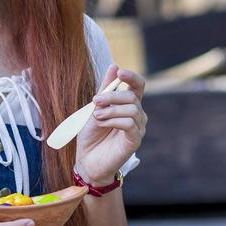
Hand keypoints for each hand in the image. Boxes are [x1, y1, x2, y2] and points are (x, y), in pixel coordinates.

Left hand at [75, 64, 146, 183]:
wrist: (87, 160)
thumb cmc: (91, 135)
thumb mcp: (94, 108)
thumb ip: (105, 89)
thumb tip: (114, 66)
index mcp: (128, 105)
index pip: (138, 86)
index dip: (131, 77)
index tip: (119, 73)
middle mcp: (137, 115)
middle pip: (132, 96)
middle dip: (112, 95)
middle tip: (95, 101)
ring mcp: (138, 128)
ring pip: (132, 109)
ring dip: (111, 109)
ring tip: (96, 116)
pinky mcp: (135, 140)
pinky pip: (130, 124)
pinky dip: (113, 120)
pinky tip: (102, 123)